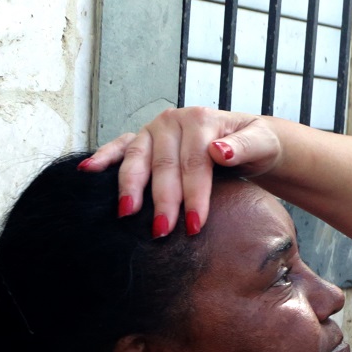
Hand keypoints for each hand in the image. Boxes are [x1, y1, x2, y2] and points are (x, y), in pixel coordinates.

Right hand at [81, 107, 282, 235]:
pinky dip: (103, 158)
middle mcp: (173, 121)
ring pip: (138, 158)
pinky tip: (88, 170)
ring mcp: (155, 130)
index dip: (195, 194)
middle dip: (163, 200)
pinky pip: (120, 147)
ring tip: (126, 212)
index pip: (195, 162)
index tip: (195, 224)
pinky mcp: (144, 139)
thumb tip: (219, 150)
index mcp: (201, 119)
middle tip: (161, 231)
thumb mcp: (263, 142)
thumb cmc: (256, 145)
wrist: (250, 141)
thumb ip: (244, 146)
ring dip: (130, 186)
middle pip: (164, 164)